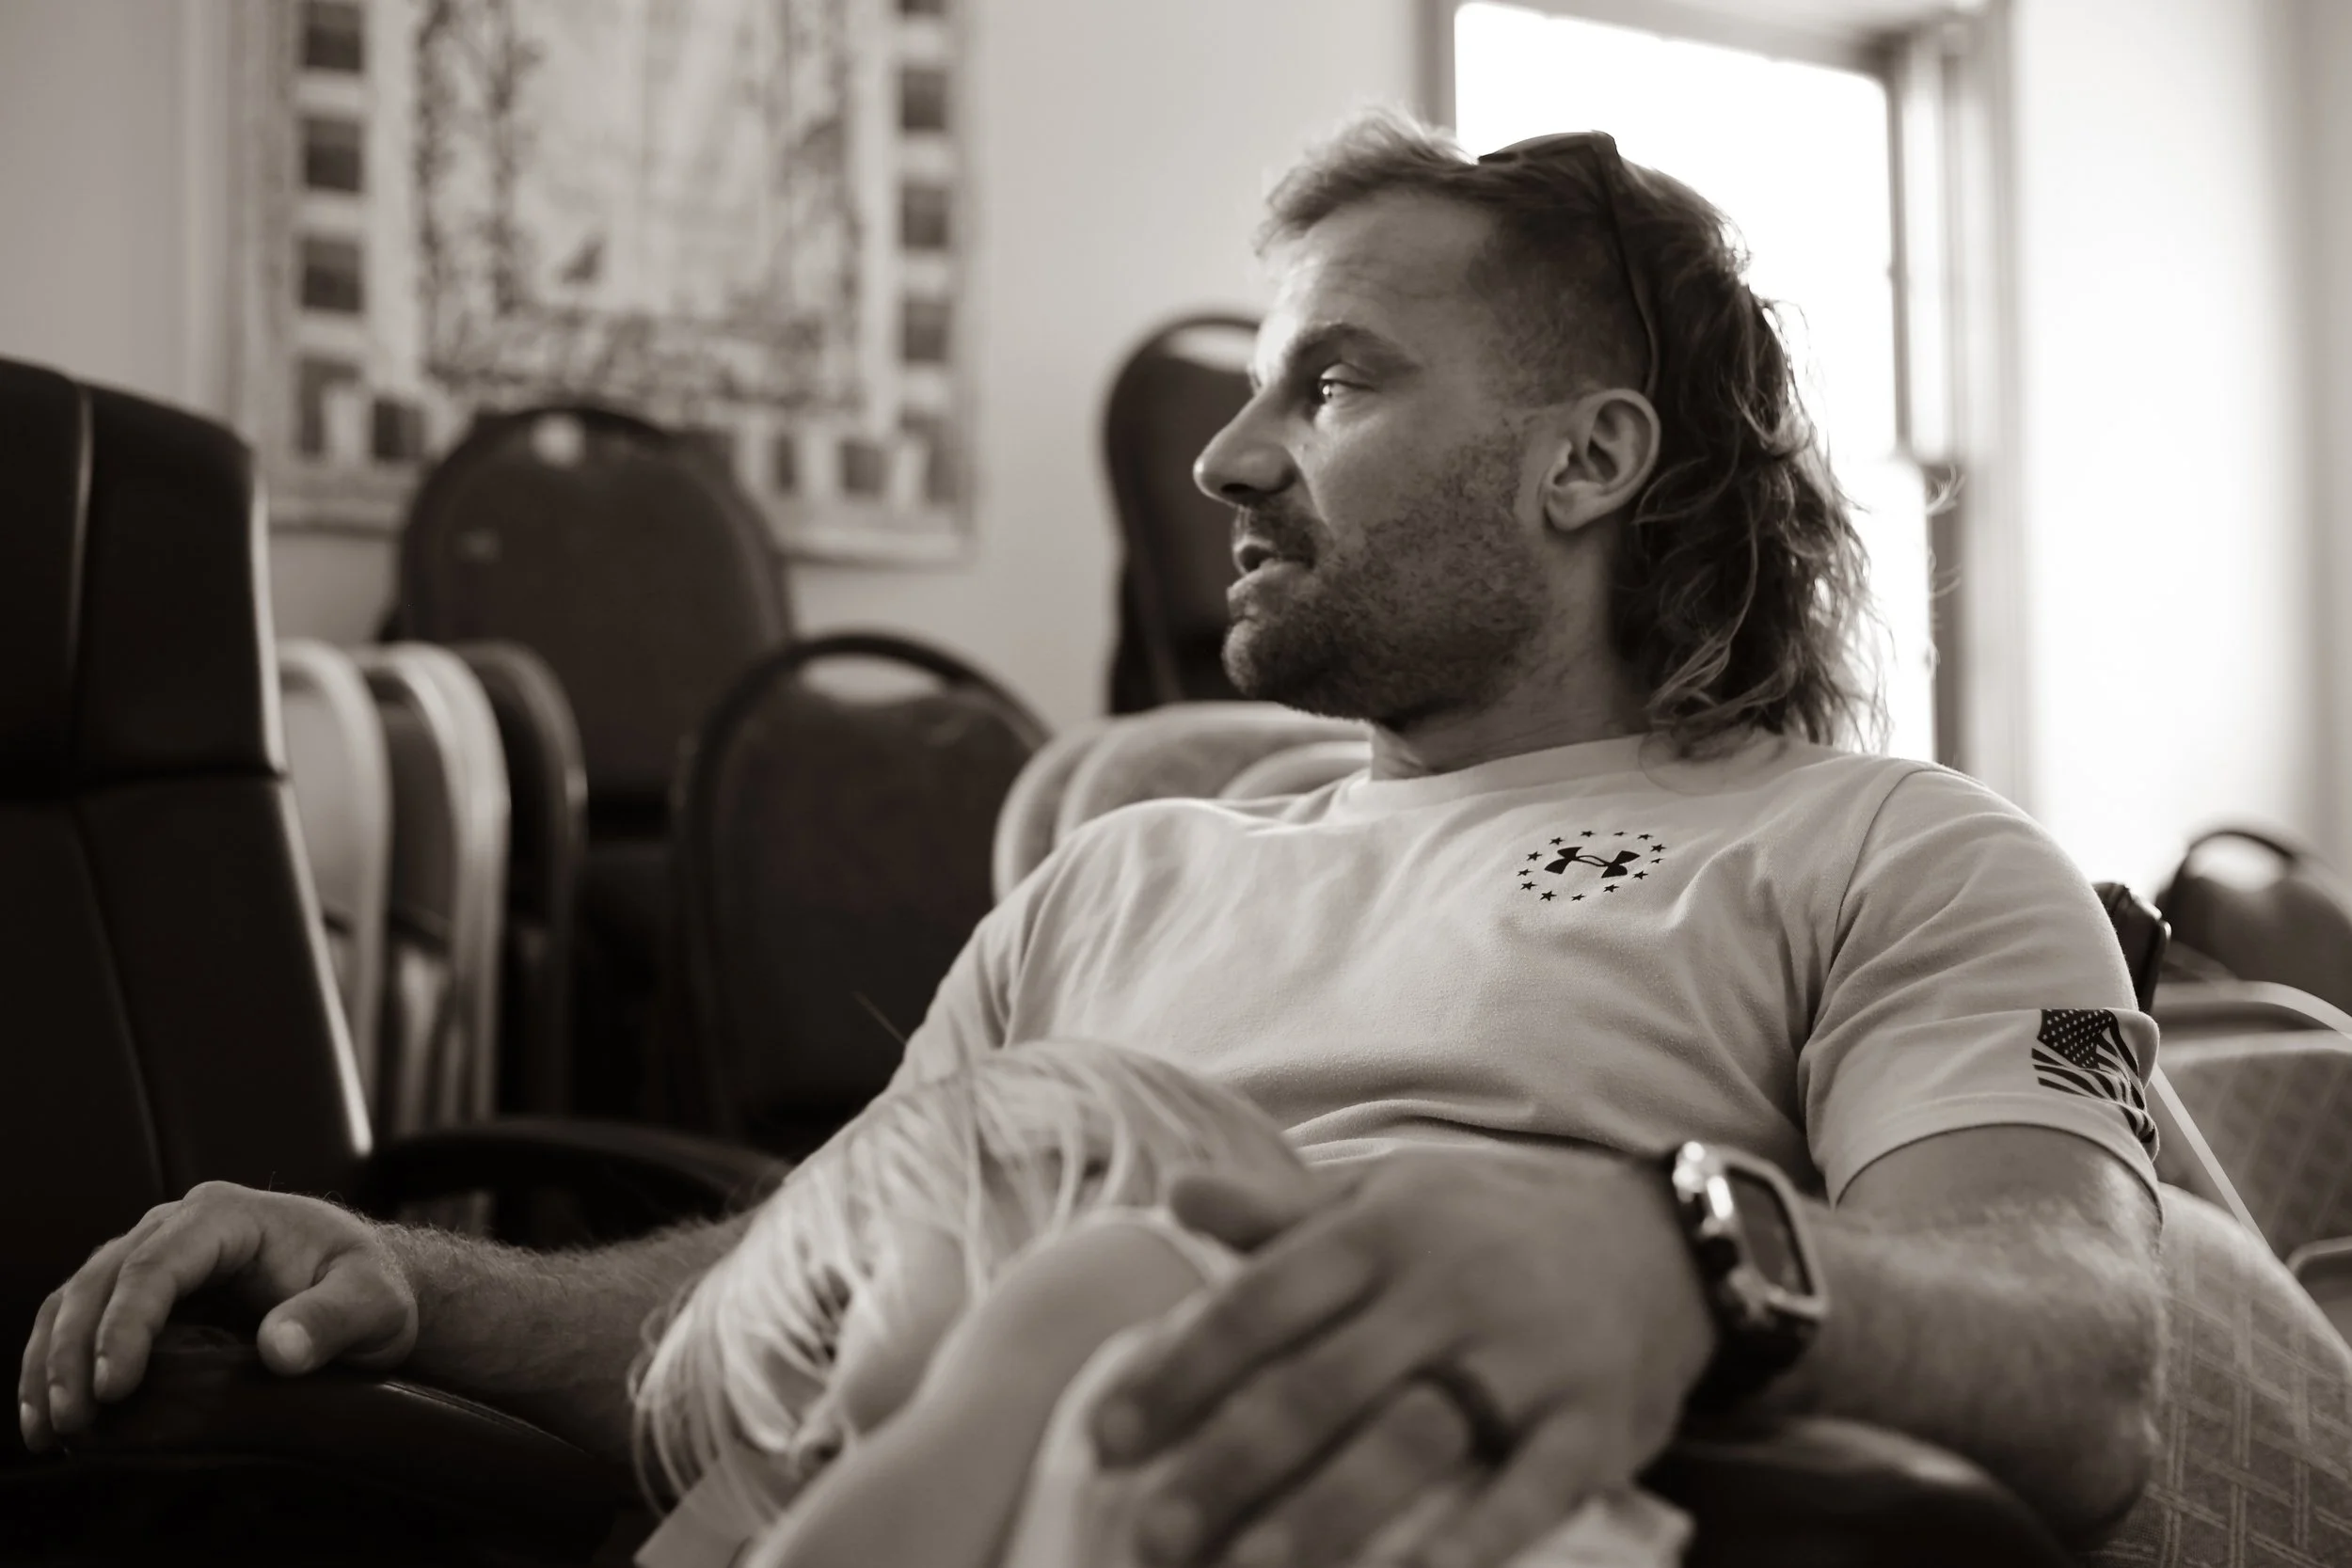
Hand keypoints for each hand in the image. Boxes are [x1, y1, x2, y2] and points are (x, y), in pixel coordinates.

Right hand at [19, 1182, 418, 1450]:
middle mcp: (183, 1225)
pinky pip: (84, 1318)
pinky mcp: (147, 1293)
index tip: (115, 1386)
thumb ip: (332, 1321)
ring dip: (51, 1360)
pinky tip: (48, 1413)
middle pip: (103, 1278)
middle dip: (75, 1350)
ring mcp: (158, 1255)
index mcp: (232, 1215)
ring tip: (48, 1427)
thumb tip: (279, 1350)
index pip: (158, 1264)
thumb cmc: (369, 1288)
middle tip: (71, 1419)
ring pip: (78, 1296)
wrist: (364, 1290)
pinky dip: (57, 1361)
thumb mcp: (373, 1304)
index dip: (126, 1324)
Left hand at [1089, 1149, 1716, 1567]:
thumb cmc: (1484, 1229)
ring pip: (1410, 1443)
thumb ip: (1280, 1213)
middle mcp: (1448, 1287)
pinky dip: (1467, 1549)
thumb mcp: (1386, 1200)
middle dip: (1227, 1464)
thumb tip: (1175, 1191)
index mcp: (1382, 1231)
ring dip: (1324, 1520)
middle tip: (1148, 1536)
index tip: (1101, 1437)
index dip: (1177, 1371)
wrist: (1657, 1242)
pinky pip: (1526, 1496)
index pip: (1260, 1302)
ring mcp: (1524, 1358)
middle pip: (1319, 1384)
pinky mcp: (1592, 1424)